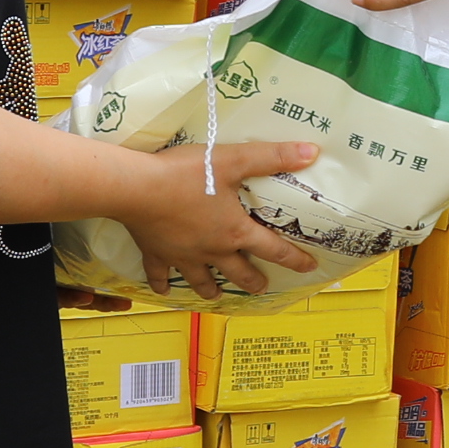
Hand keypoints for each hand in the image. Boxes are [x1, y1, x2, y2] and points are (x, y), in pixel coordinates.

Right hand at [121, 140, 328, 298]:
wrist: (137, 188)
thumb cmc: (186, 174)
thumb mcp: (233, 160)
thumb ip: (272, 157)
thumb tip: (311, 152)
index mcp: (235, 231)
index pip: (273, 249)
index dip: (293, 259)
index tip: (307, 268)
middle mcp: (212, 250)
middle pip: (239, 273)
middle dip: (253, 281)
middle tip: (262, 287)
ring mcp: (183, 256)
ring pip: (201, 280)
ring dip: (212, 290)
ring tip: (217, 295)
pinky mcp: (156, 253)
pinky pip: (160, 275)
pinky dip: (162, 284)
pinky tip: (163, 291)